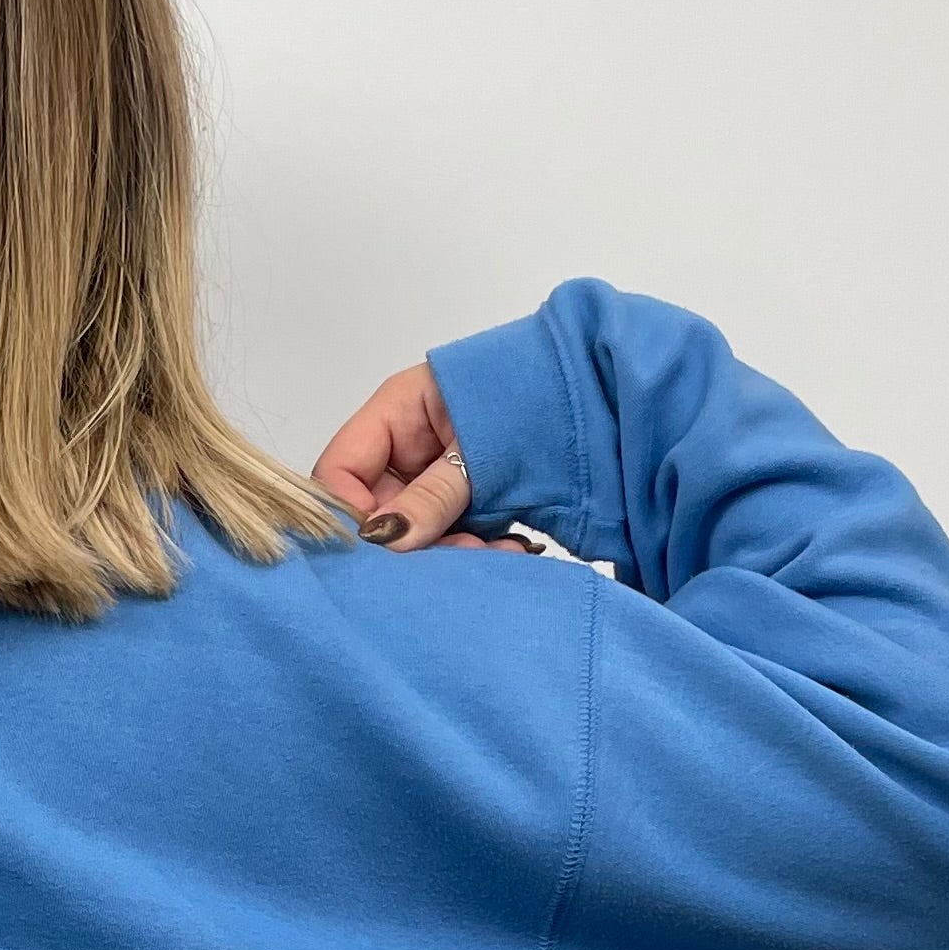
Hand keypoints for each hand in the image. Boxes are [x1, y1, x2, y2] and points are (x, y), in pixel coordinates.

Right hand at [311, 364, 527, 551]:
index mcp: (396, 413)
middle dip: (412, 543)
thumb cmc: (542, 396)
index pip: (339, 471)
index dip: (349, 514)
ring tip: (497, 554)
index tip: (384, 549)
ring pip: (416, 530)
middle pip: (377, 509)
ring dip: (449, 552)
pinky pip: (451, 532)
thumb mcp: (481, 449)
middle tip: (459, 559)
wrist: (608, 390)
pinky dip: (474, 549)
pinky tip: (509, 551)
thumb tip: (384, 541)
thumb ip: (431, 496)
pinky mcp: (466, 497)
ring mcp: (436, 473)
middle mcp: (407, 446)